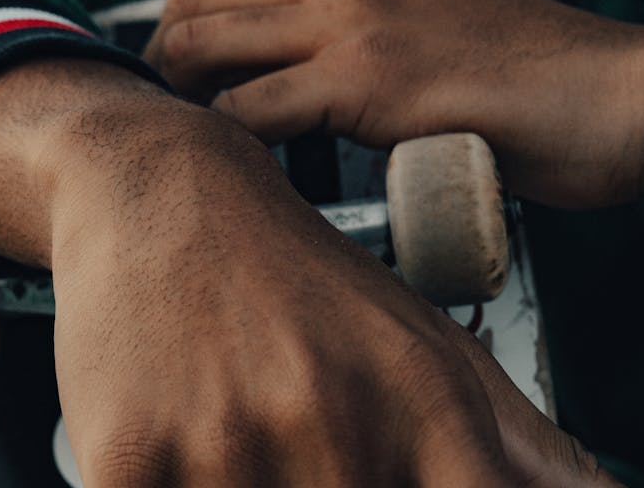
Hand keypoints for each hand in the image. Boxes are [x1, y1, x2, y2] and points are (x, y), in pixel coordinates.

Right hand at [0, 59, 615, 485]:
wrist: (158, 186)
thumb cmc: (288, 265)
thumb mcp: (417, 336)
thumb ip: (513, 438)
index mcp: (420, 405)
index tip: (406, 483)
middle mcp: (332, 425)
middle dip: (321, 487)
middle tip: (298, 440)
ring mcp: (229, 445)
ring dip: (242, 487)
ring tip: (231, 438)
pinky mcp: (130, 459)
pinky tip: (179, 451)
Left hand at [144, 0, 643, 207]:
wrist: (622, 97)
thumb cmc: (544, 82)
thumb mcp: (445, 28)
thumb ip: (378, 41)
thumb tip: (319, 85)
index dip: (189, 29)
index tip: (179, 80)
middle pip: (204, 3)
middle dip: (166, 63)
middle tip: (164, 118)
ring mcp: (357, 20)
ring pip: (212, 49)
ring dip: (185, 103)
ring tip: (188, 149)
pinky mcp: (368, 78)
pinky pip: (254, 111)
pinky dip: (228, 143)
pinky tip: (232, 171)